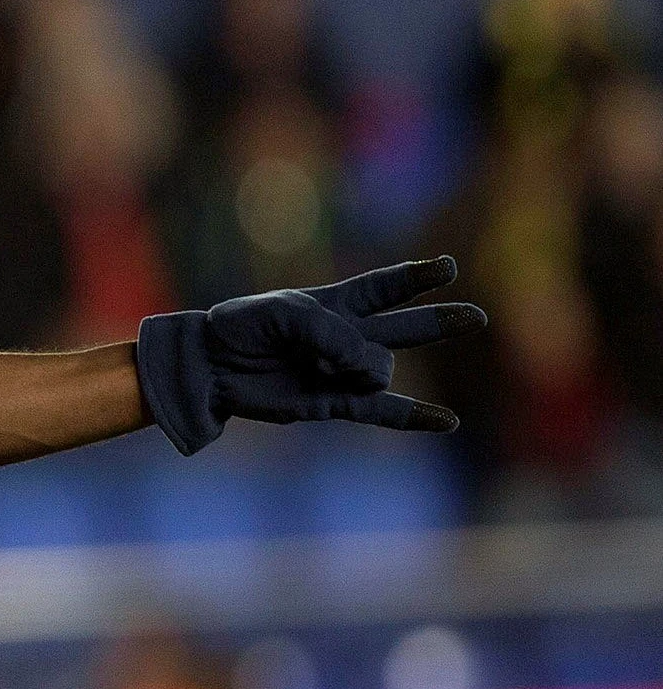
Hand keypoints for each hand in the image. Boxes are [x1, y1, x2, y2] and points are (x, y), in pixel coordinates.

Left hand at [135, 257, 486, 455]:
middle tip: (477, 317)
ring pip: (380, 368)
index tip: (449, 267)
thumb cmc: (243, 327)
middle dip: (439, 320)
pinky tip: (449, 421)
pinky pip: (382, 411)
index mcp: (333, 304)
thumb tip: (372, 371)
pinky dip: (415, 417)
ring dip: (359, 368)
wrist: (210, 366)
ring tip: (319, 366)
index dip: (415, 277)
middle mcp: (345, 337)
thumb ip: (332, 334)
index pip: (383, 288)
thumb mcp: (285, 314)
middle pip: (404, 326)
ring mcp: (342, 371)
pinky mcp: (334, 401)